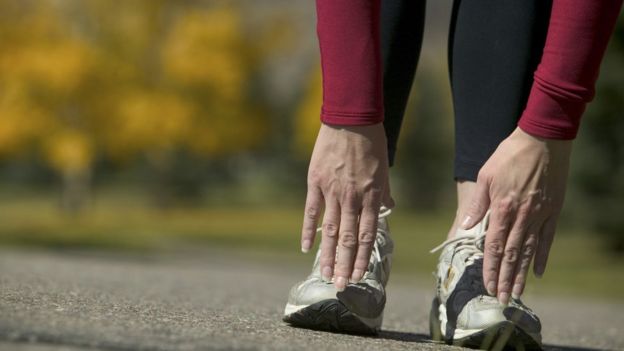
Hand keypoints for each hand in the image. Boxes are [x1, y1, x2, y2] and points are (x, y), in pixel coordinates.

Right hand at [301, 123, 392, 290]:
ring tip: (325, 274)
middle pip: (347, 239)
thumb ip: (384, 191)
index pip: (367, 235)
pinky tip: (306, 248)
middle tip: (340, 286)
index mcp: (372, 195)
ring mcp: (332, 191)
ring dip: (327, 254)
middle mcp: (353, 198)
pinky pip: (311, 211)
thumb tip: (388, 208)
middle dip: (344, 265)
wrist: (350, 116)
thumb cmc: (371, 140)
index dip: (361, 258)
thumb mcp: (384, 167)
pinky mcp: (316, 182)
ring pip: (329, 230)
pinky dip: (309, 230)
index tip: (358, 276)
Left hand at [461, 127, 571, 303]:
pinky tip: (537, 271)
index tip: (488, 284)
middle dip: (504, 277)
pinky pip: (547, 238)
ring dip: (521, 273)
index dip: (491, 267)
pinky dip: (541, 256)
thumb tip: (468, 226)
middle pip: (511, 254)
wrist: (542, 140)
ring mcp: (540, 214)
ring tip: (516, 292)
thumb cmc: (509, 155)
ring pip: (529, 251)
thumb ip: (478, 203)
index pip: (494, 245)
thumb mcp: (486, 175)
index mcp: (503, 208)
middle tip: (500, 297)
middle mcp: (522, 215)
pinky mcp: (553, 210)